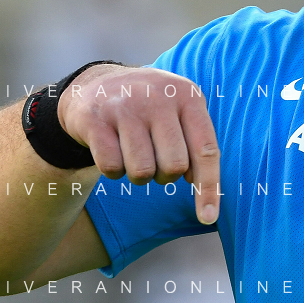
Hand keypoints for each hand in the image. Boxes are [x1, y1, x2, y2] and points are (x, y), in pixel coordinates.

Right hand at [57, 64, 219, 223]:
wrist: (96, 84)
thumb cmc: (149, 109)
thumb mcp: (179, 113)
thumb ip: (196, 144)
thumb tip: (201, 187)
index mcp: (188, 96)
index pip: (206, 150)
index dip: (209, 187)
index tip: (208, 218)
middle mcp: (159, 97)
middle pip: (174, 166)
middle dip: (165, 175)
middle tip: (155, 159)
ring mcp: (125, 106)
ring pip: (142, 172)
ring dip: (138, 175)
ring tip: (133, 153)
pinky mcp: (94, 119)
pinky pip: (111, 168)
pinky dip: (113, 170)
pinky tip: (111, 149)